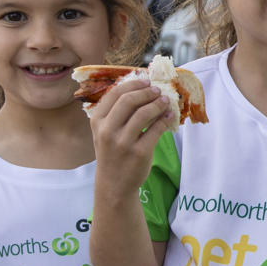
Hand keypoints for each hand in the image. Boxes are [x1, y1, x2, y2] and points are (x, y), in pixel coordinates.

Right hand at [88, 77, 171, 195]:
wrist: (114, 184)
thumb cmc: (111, 154)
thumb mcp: (104, 132)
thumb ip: (115, 113)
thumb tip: (141, 90)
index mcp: (97, 122)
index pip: (115, 94)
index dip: (133, 84)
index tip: (145, 81)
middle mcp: (107, 131)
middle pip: (129, 100)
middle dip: (147, 92)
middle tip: (158, 91)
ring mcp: (123, 143)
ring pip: (144, 113)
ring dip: (158, 104)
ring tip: (166, 101)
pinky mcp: (139, 153)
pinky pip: (156, 130)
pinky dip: (165, 120)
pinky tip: (169, 116)